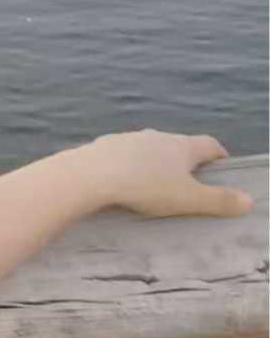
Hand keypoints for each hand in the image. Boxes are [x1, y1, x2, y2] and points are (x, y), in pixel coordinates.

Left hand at [78, 129, 251, 217]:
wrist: (90, 174)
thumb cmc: (144, 187)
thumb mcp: (188, 199)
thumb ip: (218, 200)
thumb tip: (248, 200)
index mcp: (182, 146)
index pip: (209, 144)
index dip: (218, 154)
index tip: (222, 165)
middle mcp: (157, 136)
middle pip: (178, 144)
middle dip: (185, 160)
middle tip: (188, 179)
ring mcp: (129, 138)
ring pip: (149, 148)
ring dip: (154, 161)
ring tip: (154, 181)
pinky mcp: (105, 145)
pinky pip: (123, 154)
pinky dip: (128, 164)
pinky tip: (122, 178)